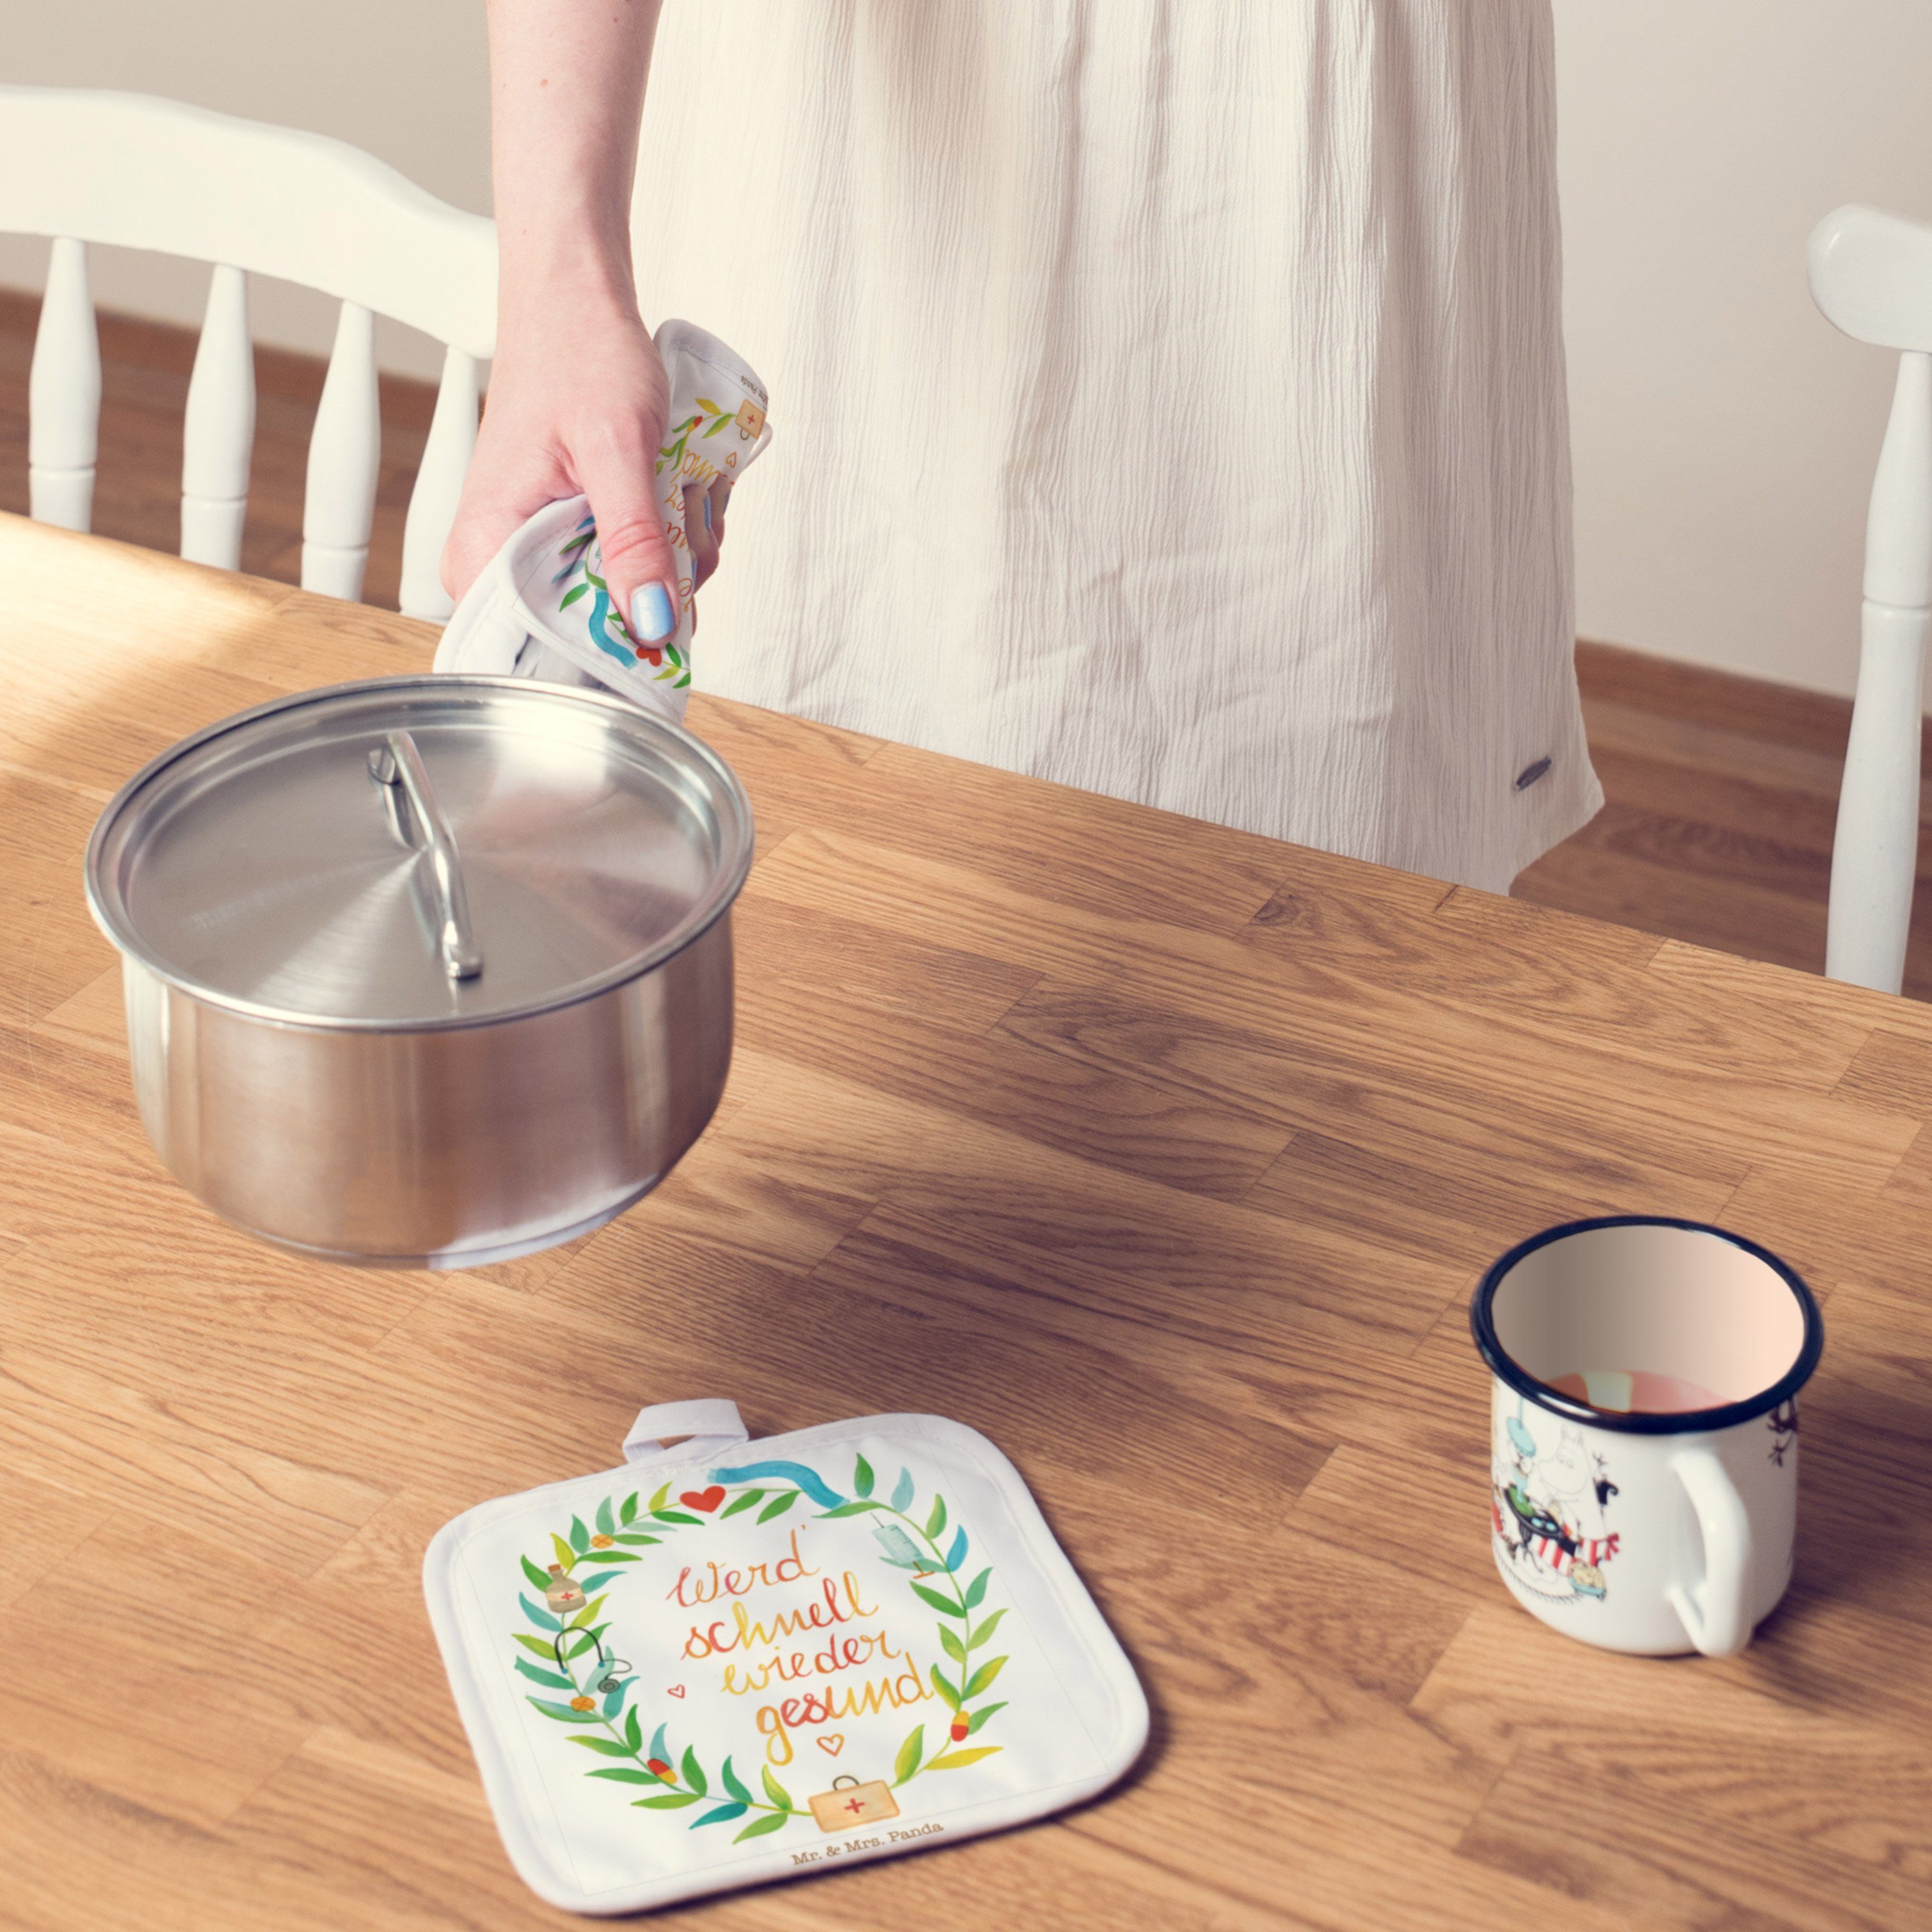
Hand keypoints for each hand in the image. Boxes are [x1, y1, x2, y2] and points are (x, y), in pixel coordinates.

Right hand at [441, 288, 689, 645]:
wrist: (576, 304)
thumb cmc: (579, 354)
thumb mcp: (619, 449)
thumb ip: (635, 541)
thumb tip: (653, 625)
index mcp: (484, 549)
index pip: (538, 651)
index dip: (610, 650)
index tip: (664, 615)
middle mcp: (497, 563)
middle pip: (594, 634)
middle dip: (657, 587)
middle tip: (676, 520)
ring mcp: (535, 552)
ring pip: (625, 602)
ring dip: (672, 558)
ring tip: (672, 491)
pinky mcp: (569, 538)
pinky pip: (631, 570)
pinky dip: (667, 541)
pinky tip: (670, 495)